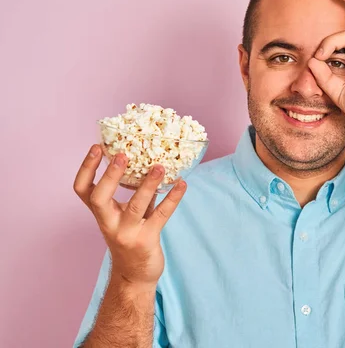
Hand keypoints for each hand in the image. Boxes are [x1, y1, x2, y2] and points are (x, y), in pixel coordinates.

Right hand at [73, 145, 186, 288]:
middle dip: (110, 176)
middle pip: (99, 198)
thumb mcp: (128, 215)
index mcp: (101, 214)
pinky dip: (173, 198)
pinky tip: (182, 184)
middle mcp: (109, 223)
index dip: (86, 169)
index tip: (96, 148)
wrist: (135, 276)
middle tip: (122, 155)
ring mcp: (127, 233)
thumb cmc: (131, 238)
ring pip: (135, 206)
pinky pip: (161, 215)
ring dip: (148, 184)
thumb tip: (150, 163)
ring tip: (160, 166)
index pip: (83, 190)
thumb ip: (135, 194)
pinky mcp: (147, 240)